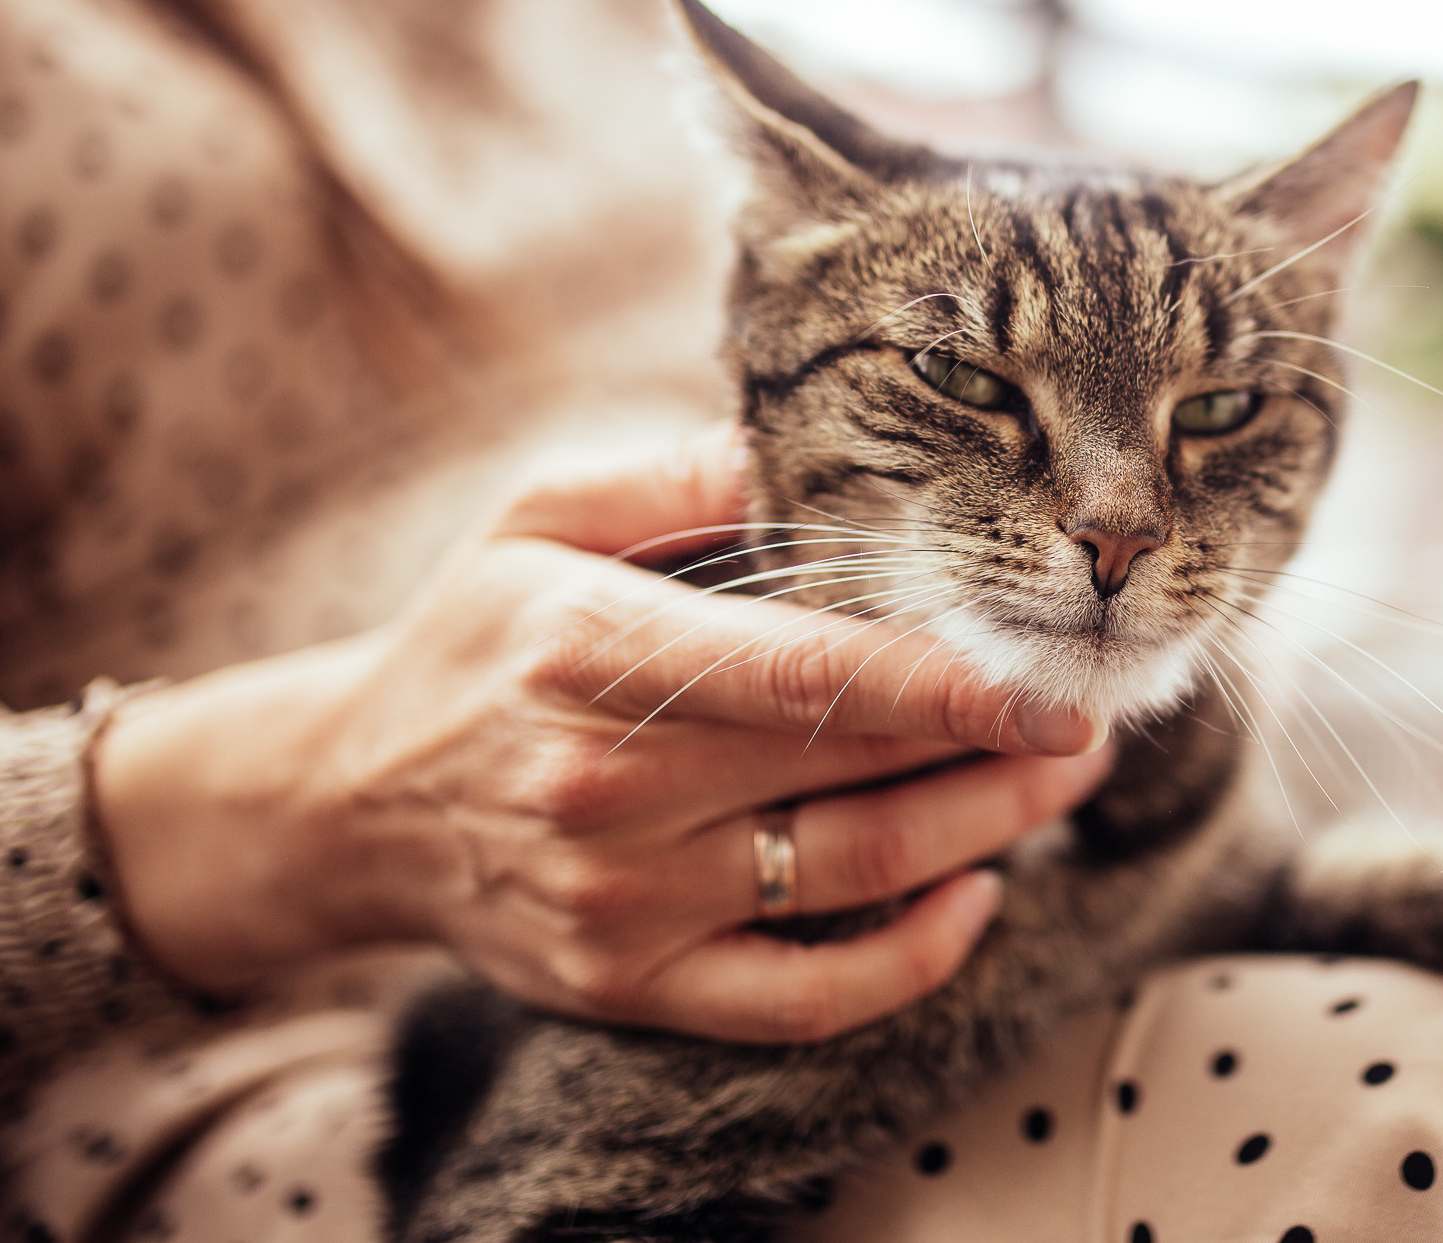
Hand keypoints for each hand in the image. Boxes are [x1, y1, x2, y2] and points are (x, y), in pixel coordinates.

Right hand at [93, 425, 1111, 1041]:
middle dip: (999, 746)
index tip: (1053, 677)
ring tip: (1059, 781)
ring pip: (852, 879)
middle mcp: (607, 789)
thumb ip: (675, 474)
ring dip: (984, 832)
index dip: (947, 682)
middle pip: (853, 771)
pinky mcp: (632, 985)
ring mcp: (621, 904)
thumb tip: (805, 443)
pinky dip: (910, 960)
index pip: (804, 675)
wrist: (352, 802)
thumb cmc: (471, 640)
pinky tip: (972, 896)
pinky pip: (802, 999)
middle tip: (1090, 709)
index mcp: (590, 651)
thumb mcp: (539, 516)